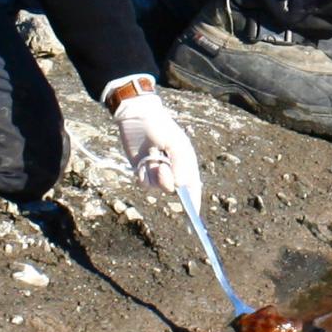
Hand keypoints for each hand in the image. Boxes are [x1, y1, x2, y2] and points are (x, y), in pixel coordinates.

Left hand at [113, 87, 201, 210]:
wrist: (137, 116)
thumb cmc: (160, 127)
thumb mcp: (176, 144)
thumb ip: (181, 164)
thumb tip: (180, 185)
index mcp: (186, 162)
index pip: (192, 186)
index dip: (194, 202)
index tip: (194, 215)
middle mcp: (173, 169)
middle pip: (174, 188)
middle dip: (166, 180)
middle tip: (160, 165)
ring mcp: (157, 171)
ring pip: (157, 187)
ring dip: (153, 174)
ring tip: (150, 156)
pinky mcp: (143, 170)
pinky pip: (145, 183)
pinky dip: (143, 175)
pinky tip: (142, 160)